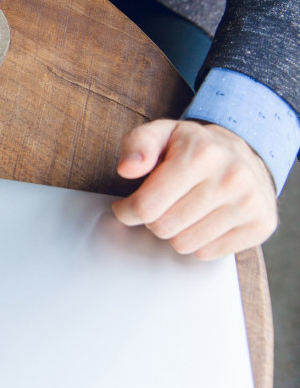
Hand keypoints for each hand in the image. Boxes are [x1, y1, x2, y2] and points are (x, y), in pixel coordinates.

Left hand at [111, 120, 277, 259]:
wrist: (243, 155)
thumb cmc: (193, 147)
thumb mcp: (161, 134)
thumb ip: (136, 146)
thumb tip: (127, 169)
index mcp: (200, 153)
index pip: (146, 205)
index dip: (127, 211)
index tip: (127, 208)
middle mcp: (230, 177)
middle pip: (163, 227)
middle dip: (153, 220)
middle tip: (161, 205)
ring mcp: (249, 203)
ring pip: (184, 244)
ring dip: (175, 232)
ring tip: (183, 210)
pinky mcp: (261, 225)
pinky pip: (208, 254)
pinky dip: (198, 242)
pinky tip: (203, 220)